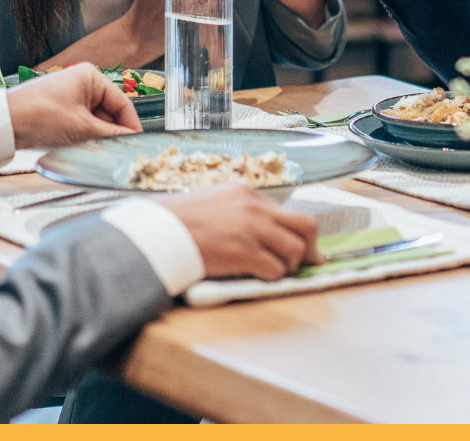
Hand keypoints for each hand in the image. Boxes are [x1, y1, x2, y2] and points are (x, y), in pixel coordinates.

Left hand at [6, 63, 141, 147]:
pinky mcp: (61, 109)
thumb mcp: (82, 128)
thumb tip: (131, 139)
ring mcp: (71, 96)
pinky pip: (82, 123)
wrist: (4, 123)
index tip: (137, 143)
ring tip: (99, 151)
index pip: (122, 102)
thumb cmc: (39, 115)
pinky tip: (85, 147)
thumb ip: (111, 134)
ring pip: (96, 119)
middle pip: (109, 111)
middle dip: (113, 132)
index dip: (130, 124)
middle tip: (118, 152)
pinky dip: (86, 135)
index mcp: (91, 77)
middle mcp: (82, 82)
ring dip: (98, 136)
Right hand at [157, 183, 321, 279]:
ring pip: (295, 250)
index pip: (288, 210)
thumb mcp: (214, 200)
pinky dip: (273, 277)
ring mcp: (252, 230)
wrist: (159, 232)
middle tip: (308, 261)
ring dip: (290, 265)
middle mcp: (255, 208)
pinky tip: (260, 277)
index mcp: (248, 193)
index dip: (297, 231)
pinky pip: (276, 269)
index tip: (302, 244)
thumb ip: (238, 208)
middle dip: (310, 246)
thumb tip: (257, 225)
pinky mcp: (244, 253)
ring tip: (276, 270)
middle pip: (306, 224)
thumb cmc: (179, 220)